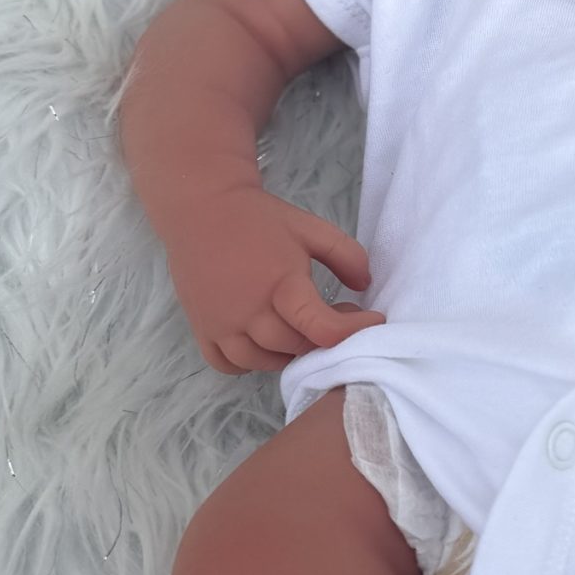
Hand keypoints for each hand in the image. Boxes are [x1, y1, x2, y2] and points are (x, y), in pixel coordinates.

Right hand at [162, 185, 386, 374]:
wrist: (202, 208)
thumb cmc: (259, 219)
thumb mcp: (311, 228)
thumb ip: (346, 254)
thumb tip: (365, 286)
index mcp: (281, 284)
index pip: (321, 328)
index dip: (353, 330)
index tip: (372, 319)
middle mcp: (250, 311)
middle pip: (295, 348)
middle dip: (321, 338)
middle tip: (331, 316)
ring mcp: (222, 324)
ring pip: (262, 362)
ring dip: (287, 354)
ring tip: (297, 329)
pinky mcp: (202, 329)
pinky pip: (228, 365)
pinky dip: (249, 363)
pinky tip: (262, 342)